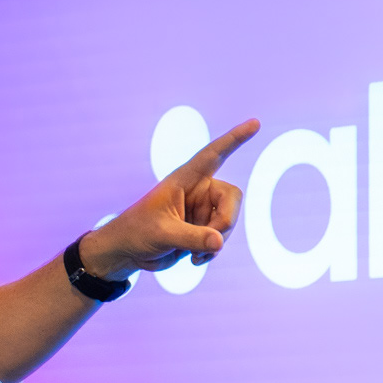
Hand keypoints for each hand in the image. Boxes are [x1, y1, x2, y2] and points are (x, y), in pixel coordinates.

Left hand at [81, 117, 259, 279]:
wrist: (127, 252)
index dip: (234, 139)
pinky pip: (221, 237)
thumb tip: (220, 242)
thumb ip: (191, 238)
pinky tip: (196, 260)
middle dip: (226, 221)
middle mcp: (197, 190)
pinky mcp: (203, 228)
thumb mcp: (162, 234)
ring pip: (229, 220)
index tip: (255, 123)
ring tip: (194, 256)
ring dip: (217, 240)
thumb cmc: (136, 233)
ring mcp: (202, 210)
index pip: (213, 154)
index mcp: (184, 179)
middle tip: (210, 242)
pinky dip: (213, 250)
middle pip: (232, 197)